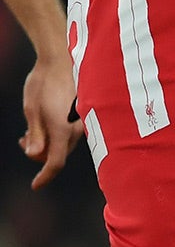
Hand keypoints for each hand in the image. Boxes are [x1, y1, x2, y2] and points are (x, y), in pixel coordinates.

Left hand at [20, 51, 80, 189]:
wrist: (61, 60)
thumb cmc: (44, 82)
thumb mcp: (31, 109)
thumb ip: (35, 134)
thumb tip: (34, 155)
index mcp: (62, 129)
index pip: (55, 162)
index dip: (44, 176)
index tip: (35, 186)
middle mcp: (76, 130)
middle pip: (58, 154)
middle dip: (39, 154)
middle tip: (21, 141)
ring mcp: (81, 124)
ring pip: (63, 145)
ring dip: (46, 143)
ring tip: (28, 132)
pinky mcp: (82, 117)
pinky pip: (68, 134)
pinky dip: (54, 134)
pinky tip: (43, 123)